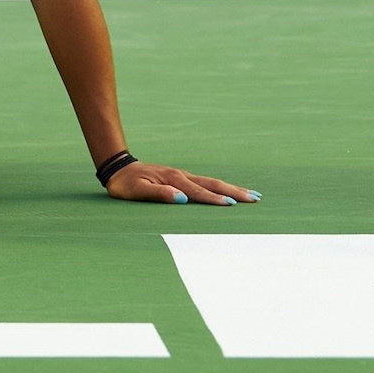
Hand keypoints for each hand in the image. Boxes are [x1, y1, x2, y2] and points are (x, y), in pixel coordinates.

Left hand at [107, 161, 259, 205]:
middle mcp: (181, 176)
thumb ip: (159, 194)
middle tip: (255, 198)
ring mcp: (182, 176)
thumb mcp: (137, 191)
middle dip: (234, 191)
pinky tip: (228, 191)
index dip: (214, 199)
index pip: (198, 192)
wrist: (118, 168)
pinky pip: (205, 183)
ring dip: (232, 188)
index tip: (232, 204)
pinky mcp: (181, 178)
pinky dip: (220, 187)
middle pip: (212, 184)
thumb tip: (182, 199)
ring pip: (211, 182)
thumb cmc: (125, 184)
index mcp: (173, 180)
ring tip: (251, 194)